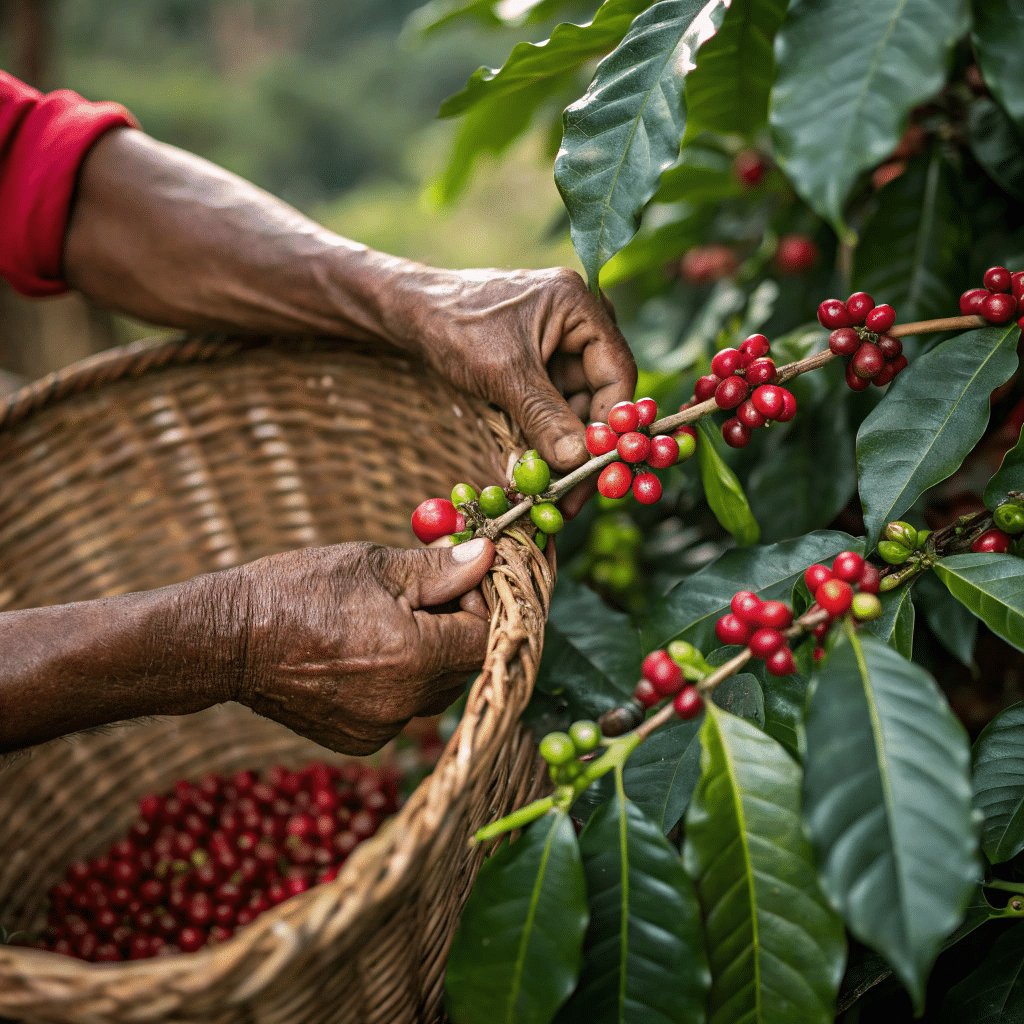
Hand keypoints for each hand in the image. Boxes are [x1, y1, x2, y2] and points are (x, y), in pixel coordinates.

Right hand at [220, 537, 494, 753]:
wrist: (229, 640)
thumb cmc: (300, 590)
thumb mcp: (375, 565)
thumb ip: (440, 569)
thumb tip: (487, 559)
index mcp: (415, 656)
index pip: (487, 638)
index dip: (481, 606)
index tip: (458, 582)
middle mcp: (404, 703)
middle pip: (466, 667)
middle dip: (457, 628)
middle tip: (424, 595)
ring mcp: (381, 728)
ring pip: (437, 690)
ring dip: (432, 656)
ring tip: (390, 622)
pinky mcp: (360, 740)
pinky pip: (404, 709)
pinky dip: (400, 682)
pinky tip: (365, 653)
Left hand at [409, 267, 636, 514]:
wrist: (409, 313)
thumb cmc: (453, 327)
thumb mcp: (503, 374)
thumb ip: (544, 417)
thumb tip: (578, 461)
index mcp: (580, 306)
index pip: (617, 373)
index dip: (611, 426)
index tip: (598, 470)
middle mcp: (580, 322)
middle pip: (599, 395)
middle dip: (584, 445)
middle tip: (571, 495)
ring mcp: (560, 344)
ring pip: (576, 407)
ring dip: (563, 447)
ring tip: (548, 490)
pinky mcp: (541, 365)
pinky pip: (554, 406)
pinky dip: (545, 436)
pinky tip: (536, 470)